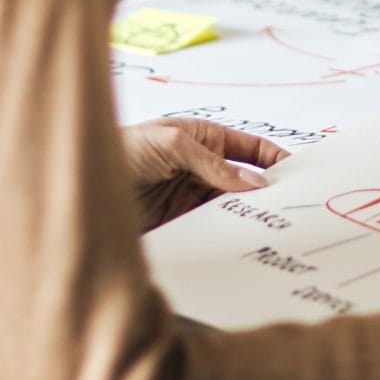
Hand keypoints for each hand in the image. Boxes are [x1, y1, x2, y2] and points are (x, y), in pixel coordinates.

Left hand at [123, 118, 286, 229]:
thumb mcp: (172, 144)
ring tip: (268, 230)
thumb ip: (212, 163)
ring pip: (230, 207)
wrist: (82, 183)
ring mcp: (191, 195)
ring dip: (246, 216)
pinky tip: (237, 241)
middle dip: (265, 193)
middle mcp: (203, 167)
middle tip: (289, 210)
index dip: (274, 159)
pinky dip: (226, 233)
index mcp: (205, 139)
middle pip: (245, 181)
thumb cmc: (125, 148)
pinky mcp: (180, 221)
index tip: (297, 175)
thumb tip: (253, 184)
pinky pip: (210, 226)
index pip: (250, 149)